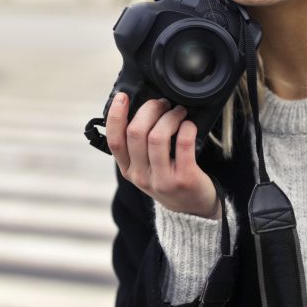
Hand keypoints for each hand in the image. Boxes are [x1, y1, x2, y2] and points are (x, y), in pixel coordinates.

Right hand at [106, 92, 220, 218]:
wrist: (192, 209)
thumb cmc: (168, 179)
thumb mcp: (145, 167)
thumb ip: (138, 145)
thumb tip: (139, 107)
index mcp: (128, 169)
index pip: (114, 140)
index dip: (116, 115)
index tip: (123, 97)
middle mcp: (141, 176)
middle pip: (136, 133)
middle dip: (150, 110)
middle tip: (162, 103)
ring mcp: (162, 179)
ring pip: (158, 137)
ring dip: (170, 117)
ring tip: (178, 112)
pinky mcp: (184, 179)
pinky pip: (183, 144)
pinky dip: (187, 128)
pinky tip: (189, 125)